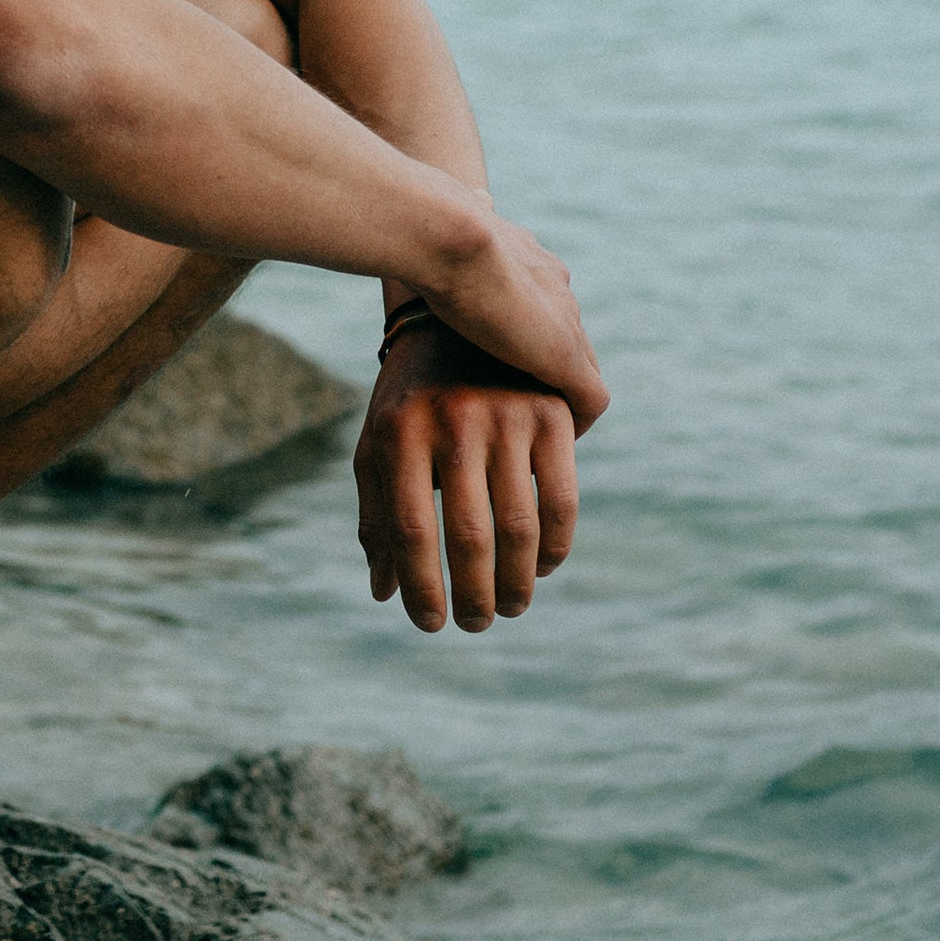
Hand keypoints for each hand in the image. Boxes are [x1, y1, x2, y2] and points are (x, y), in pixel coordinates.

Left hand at [355, 322, 587, 632]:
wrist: (458, 315)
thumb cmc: (409, 398)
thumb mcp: (380, 444)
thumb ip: (377, 515)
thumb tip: (382, 593)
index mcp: (400, 429)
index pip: (409, 528)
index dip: (420, 586)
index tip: (429, 624)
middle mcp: (453, 421)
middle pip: (467, 535)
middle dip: (472, 594)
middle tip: (475, 625)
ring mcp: (507, 415)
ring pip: (519, 527)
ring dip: (516, 583)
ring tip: (507, 608)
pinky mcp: (551, 414)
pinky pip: (562, 500)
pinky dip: (555, 547)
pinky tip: (540, 568)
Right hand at [410, 208, 607, 427]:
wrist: (447, 237)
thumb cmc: (424, 233)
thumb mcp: (433, 237)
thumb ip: (439, 243)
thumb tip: (420, 232)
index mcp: (527, 260)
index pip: (540, 302)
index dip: (523, 333)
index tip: (500, 360)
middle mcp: (555, 288)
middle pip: (565, 336)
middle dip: (547, 369)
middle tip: (518, 406)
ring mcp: (564, 321)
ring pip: (581, 369)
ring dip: (560, 400)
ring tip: (531, 431)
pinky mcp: (566, 355)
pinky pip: (590, 400)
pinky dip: (576, 422)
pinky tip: (545, 442)